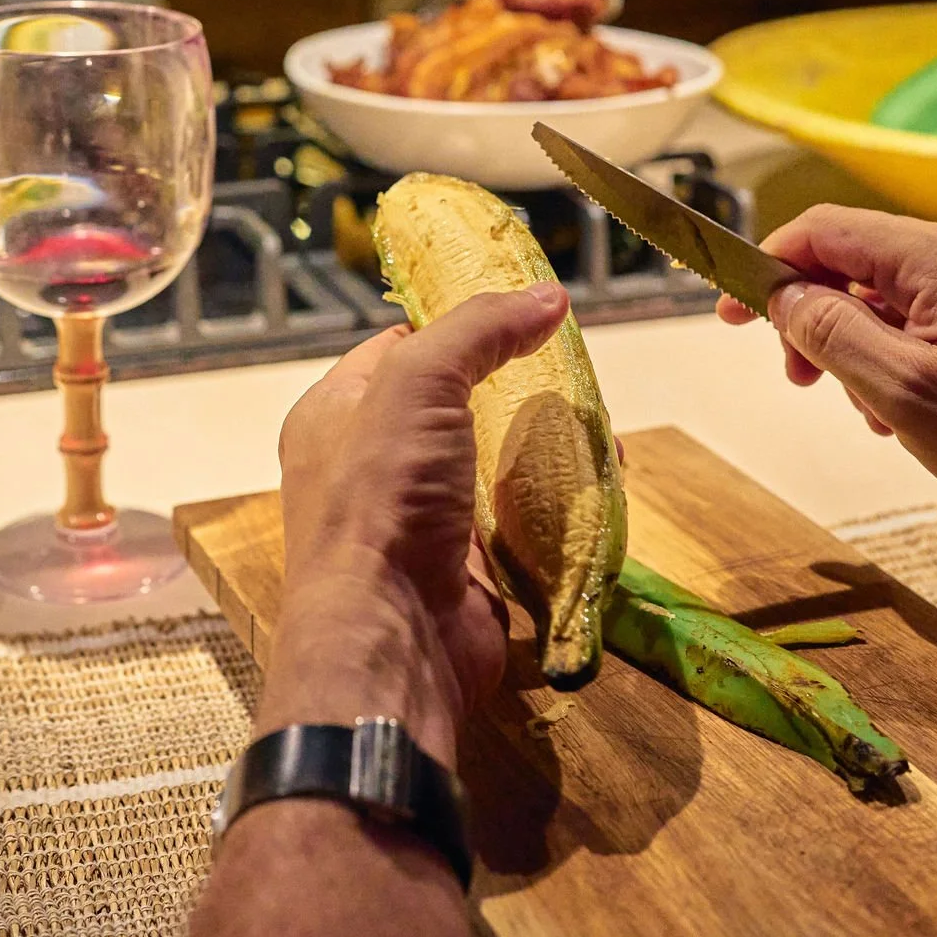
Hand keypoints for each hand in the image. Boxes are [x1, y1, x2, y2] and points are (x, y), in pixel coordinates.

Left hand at [262, 285, 569, 762]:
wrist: (394, 639)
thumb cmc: (381, 502)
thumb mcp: (417, 385)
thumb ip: (477, 331)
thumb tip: (545, 297)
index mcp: (335, 415)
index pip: (399, 347)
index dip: (459, 328)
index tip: (522, 316)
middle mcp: (372, 466)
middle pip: (457, 405)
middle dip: (519, 389)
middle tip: (573, 375)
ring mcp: (420, 520)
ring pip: (494, 463)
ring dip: (548, 446)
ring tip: (600, 431)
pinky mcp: (467, 567)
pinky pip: (519, 520)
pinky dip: (558, 502)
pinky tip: (600, 482)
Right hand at [716, 205, 936, 534]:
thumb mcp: (900, 392)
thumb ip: (830, 331)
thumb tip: (782, 294)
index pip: (825, 230)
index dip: (767, 267)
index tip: (730, 313)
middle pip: (858, 259)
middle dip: (815, 317)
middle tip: (799, 379)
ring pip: (894, 290)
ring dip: (861, 343)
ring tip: (871, 411)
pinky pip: (935, 311)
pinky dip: (903, 351)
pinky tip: (909, 407)